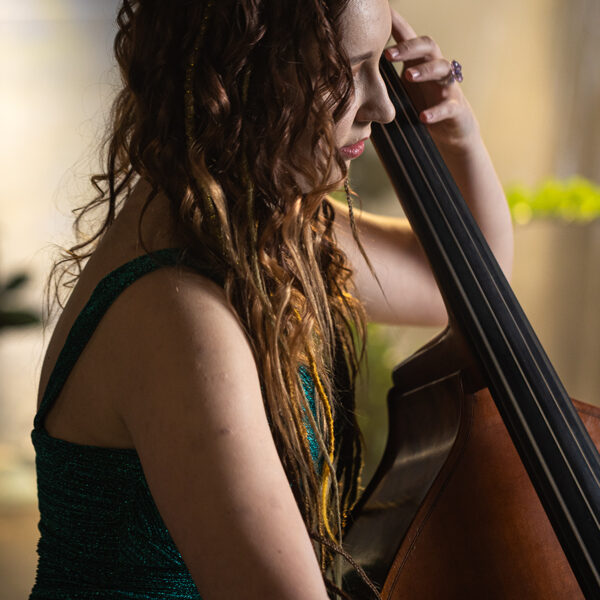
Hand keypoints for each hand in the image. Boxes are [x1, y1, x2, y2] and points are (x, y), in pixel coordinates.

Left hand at [384, 9, 478, 153]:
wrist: (450, 131)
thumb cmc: (422, 105)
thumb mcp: (400, 91)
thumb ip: (381, 82)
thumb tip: (350, 78)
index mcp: (419, 64)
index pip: (410, 39)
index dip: (398, 25)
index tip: (383, 14)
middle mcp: (435, 70)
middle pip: (428, 46)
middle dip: (408, 48)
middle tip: (387, 54)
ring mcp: (447, 87)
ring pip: (443, 68)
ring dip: (425, 70)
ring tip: (408, 76)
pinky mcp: (455, 109)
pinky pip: (448, 106)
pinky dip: (436, 111)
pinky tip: (423, 117)